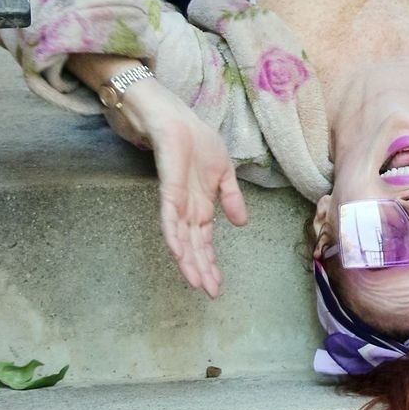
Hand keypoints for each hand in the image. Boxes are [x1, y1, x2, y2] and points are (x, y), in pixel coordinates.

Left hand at [117, 77, 247, 298]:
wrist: (173, 115)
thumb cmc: (194, 138)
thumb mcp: (223, 169)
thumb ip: (231, 197)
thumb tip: (242, 224)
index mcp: (200, 205)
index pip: (204, 240)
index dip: (210, 263)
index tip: (218, 286)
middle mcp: (186, 208)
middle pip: (193, 246)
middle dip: (202, 270)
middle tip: (211, 294)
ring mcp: (175, 200)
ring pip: (181, 238)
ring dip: (189, 261)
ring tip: (197, 283)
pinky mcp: (167, 188)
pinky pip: (169, 217)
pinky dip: (173, 236)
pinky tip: (178, 253)